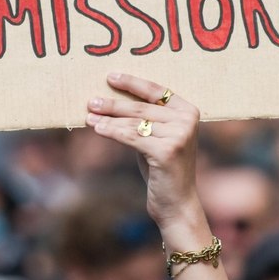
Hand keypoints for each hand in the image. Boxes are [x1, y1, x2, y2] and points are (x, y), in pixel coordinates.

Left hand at [86, 72, 202, 228]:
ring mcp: (179, 135)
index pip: (156, 90)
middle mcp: (187, 120)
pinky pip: (131, 137)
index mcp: (188, 110)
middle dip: (113, 104)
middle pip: (141, 107)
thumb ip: (146, 119)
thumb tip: (111, 101)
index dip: (132, 82)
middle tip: (91, 101)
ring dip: (108, 118)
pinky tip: (98, 128)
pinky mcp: (167, 151)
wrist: (177, 203)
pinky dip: (112, 131)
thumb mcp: (157, 138)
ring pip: (134, 122)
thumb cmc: (163, 169)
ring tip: (89, 115)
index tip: (111, 76)